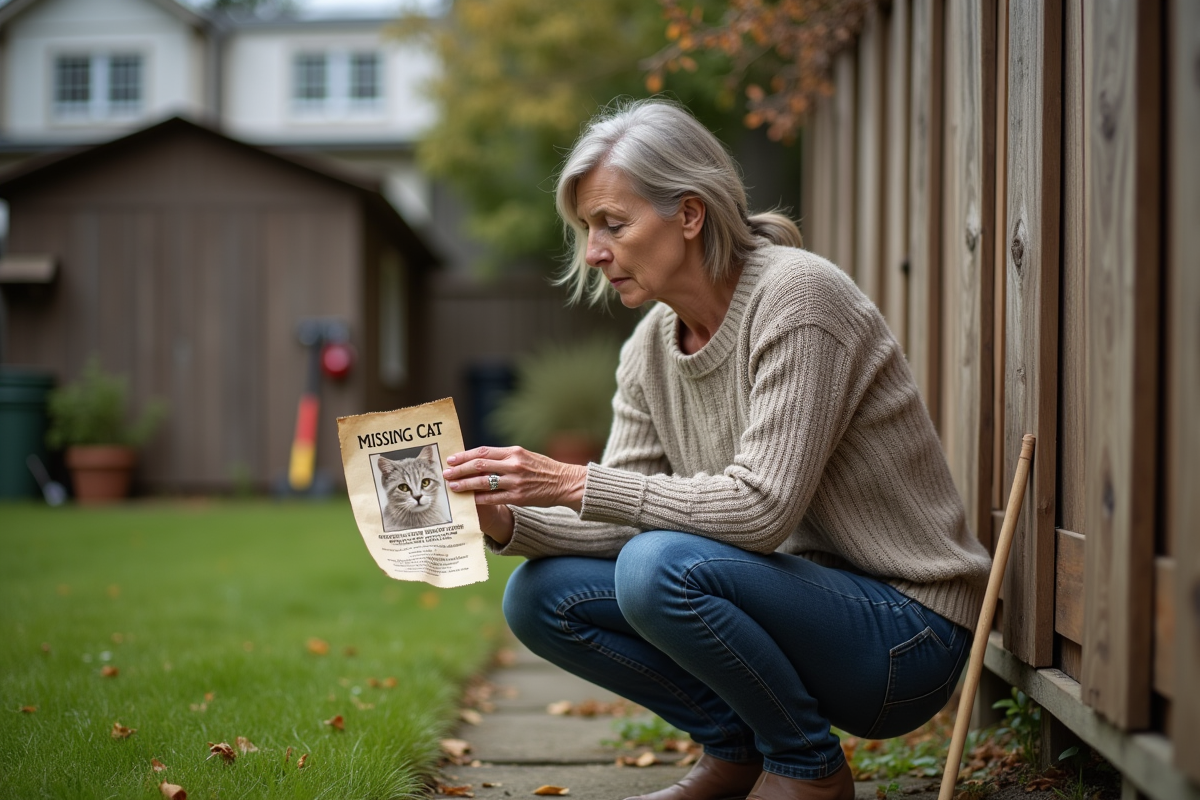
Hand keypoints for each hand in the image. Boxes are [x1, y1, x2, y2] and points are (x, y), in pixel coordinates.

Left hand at [443, 445, 587, 513]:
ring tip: (452, 487)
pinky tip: (469, 500)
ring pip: (483, 482)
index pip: (483, 451)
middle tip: (446, 473)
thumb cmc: (543, 469)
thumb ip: (505, 457)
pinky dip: (479, 499)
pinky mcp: (519, 497)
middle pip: (479, 465)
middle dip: (459, 469)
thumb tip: (481, 460)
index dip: (464, 455)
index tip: (451, 459)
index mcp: (514, 452)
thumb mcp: (525, 456)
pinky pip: (493, 498)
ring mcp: (516, 481)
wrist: (565, 482)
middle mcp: (514, 464)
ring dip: (465, 484)